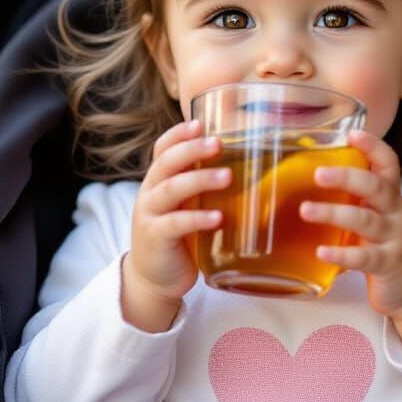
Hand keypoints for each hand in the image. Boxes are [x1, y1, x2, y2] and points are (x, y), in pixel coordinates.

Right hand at [121, 119, 230, 327]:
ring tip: (227, 177)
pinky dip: (197, 219)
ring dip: (199, 180)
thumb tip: (252, 165)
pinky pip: (175, 224)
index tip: (200, 123)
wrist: (155, 278)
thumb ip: (205, 187)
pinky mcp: (155, 239)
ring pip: (171, 189)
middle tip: (217, 143)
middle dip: (191, 149)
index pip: (162, 149)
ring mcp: (149, 215)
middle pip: (166, 163)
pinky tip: (218, 217)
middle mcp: (150, 192)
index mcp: (158, 180)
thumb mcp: (188, 205)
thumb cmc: (179, 236)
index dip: (178, 134)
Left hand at [298, 129, 401, 322]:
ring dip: (334, 214)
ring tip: (305, 211)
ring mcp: (394, 238)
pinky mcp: (388, 265)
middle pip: (376, 187)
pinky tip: (321, 251)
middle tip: (318, 174)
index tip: (352, 134)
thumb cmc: (388, 246)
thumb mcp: (376, 217)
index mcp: (390, 197)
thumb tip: (303, 185)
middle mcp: (395, 213)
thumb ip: (353, 202)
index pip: (388, 164)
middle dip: (347, 177)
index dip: (373, 147)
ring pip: (366, 221)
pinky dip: (341, 253)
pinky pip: (365, 257)